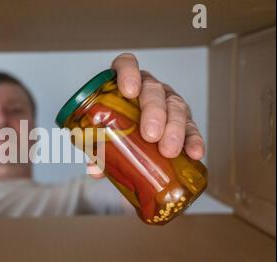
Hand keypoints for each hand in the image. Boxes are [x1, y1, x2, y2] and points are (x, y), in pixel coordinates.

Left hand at [88, 53, 204, 177]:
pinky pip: (191, 128)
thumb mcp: (103, 138)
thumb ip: (97, 150)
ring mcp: (168, 102)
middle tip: (150, 135)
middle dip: (154, 112)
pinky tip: (194, 153)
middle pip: (153, 90)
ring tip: (168, 150)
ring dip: (174, 129)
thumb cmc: (113, 132)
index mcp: (123, 84)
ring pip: (175, 107)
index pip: (126, 65)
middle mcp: (148, 88)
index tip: (129, 91)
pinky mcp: (184, 121)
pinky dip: (193, 140)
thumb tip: (94, 170)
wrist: (133, 143)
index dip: (128, 73)